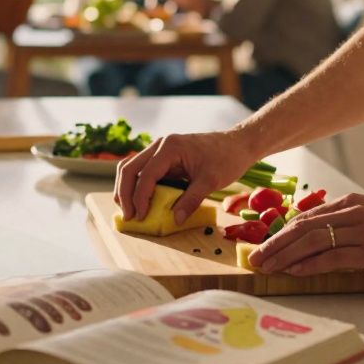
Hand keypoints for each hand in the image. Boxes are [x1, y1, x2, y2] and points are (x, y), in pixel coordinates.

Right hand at [115, 131, 257, 225]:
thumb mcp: (211, 181)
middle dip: (125, 193)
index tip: (141, 216)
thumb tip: (174, 220)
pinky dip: (137, 185)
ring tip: (129, 211)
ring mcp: (160, 150)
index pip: (146, 173)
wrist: (238, 144)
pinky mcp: (164, 158)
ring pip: (132, 167)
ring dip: (126, 189)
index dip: (140, 197)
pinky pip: (143, 170)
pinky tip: (139, 201)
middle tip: (129, 216)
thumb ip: (191, 200)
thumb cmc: (227, 158)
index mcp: (170, 147)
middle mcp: (160, 145)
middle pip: (130, 168)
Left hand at [247, 193, 363, 276]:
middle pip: (302, 228)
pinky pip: (333, 257)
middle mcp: (352, 213)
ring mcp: (361, 231)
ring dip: (285, 255)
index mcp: (351, 204)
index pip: (306, 218)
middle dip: (274, 244)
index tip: (265, 247)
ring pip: (312, 241)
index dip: (281, 233)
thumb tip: (321, 239)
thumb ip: (349, 224)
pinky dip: (310, 264)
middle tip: (256, 259)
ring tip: (267, 268)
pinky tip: (295, 273)